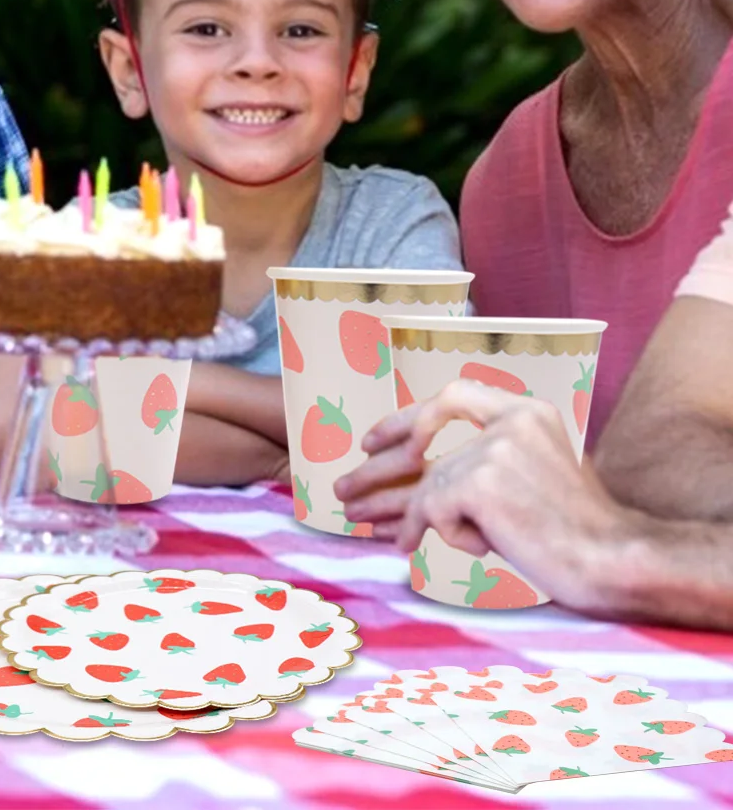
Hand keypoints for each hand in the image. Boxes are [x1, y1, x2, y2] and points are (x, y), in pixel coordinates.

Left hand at [342, 379, 629, 615]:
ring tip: (385, 535)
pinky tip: (480, 548)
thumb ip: (489, 463)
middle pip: (422, 444)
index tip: (377, 439)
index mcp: (526, 411)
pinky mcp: (479, 482)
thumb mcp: (534, 476)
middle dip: (375, 470)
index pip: (452, 395)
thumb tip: (425, 475)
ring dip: (418, 519)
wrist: (616, 561)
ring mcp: (492, 449)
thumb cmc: (579, 532)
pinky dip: (452, 536)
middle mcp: (509, 421)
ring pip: (430, 488)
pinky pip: (437, 513)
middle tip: (342, 489)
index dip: (409, 417)